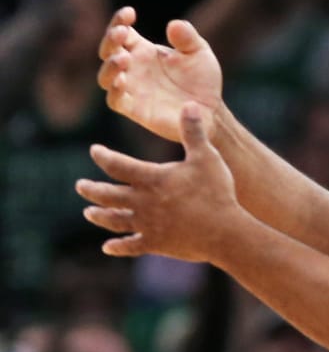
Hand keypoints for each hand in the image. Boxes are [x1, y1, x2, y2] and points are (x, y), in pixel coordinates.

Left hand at [77, 105, 244, 262]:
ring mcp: (147, 225)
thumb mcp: (207, 157)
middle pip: (107, 194)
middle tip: (80, 186)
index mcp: (151, 178)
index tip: (95, 150)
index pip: (117, 165)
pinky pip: (131, 246)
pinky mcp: (156, 244)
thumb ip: (194, 132)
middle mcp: (142, 202)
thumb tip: (189, 103)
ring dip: (99, 216)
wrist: (225, 231)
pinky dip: (118, 246)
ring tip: (88, 212)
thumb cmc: (217, 192)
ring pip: (114, 220)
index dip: (103, 156)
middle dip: (91, 189)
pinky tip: (108, 247)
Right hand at [97, 6, 225, 141]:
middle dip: (110, 40)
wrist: (210, 110)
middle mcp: (133, 68)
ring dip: (110, 65)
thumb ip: (188, 38)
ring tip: (123, 58)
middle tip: (121, 33)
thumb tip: (174, 25)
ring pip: (106, 76)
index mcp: (143, 50)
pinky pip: (115, 100)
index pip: (122, 32)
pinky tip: (122, 81)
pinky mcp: (134, 109)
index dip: (120, 21)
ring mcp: (132, 88)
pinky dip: (114, 91)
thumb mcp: (199, 53)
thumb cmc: (202, 79)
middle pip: (108, 51)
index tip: (129, 13)